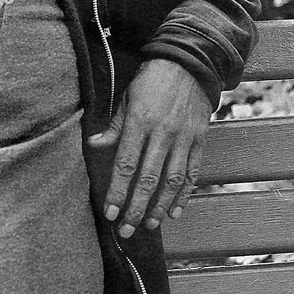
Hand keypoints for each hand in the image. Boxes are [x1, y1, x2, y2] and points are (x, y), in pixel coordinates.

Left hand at [87, 59, 211, 236]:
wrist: (189, 63)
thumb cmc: (151, 81)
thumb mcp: (126, 98)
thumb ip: (114, 127)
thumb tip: (93, 146)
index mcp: (139, 121)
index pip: (125, 164)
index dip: (117, 191)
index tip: (109, 213)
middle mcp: (162, 132)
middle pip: (148, 178)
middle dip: (136, 208)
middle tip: (126, 230)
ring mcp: (184, 137)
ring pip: (171, 180)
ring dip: (159, 206)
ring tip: (148, 225)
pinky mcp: (200, 139)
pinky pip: (193, 172)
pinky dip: (184, 194)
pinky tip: (174, 211)